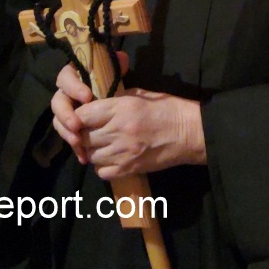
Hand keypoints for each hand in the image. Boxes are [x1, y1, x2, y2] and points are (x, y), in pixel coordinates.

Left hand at [51, 56, 205, 179]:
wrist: (190, 132)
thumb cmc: (167, 108)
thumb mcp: (139, 96)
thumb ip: (114, 101)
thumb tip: (93, 104)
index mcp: (121, 109)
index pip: (82, 115)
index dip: (78, 116)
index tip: (81, 117)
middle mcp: (118, 131)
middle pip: (83, 137)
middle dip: (82, 134)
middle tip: (89, 131)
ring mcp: (123, 153)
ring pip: (90, 156)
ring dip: (92, 150)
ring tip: (101, 144)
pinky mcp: (130, 169)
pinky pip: (102, 172)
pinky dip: (102, 166)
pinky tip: (110, 158)